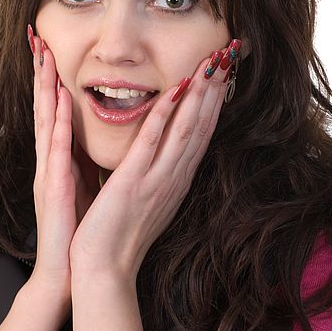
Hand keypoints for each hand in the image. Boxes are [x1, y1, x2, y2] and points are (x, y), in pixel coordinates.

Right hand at [28, 35, 94, 302]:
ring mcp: (50, 171)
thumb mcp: (83, 184)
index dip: (51, 80)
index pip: (55, 111)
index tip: (51, 50)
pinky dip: (55, 120)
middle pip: (45, 107)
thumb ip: (83, 158)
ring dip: (43, 86)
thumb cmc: (79, 226)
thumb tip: (93, 135)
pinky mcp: (54, 186)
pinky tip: (56, 97)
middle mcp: (52, 159)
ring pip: (46, 119)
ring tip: (42, 54)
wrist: (73, 269)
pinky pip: (56, 147)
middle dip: (41, 72)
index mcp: (61, 158)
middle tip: (38, 38)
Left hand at [69, 43, 239, 282]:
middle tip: (227, 60)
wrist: (105, 270)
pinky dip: (166, 113)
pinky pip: (153, 141)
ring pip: (185, 130)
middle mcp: (174, 177)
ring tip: (212, 66)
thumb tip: (164, 151)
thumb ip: (159, 173)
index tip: (221, 78)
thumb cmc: (122, 235)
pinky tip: (175, 89)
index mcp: (177, 180)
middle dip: (214, 92)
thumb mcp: (149, 199)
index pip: (201, 135)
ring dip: (200, 96)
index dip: (213, 105)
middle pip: (201, 127)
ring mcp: (157, 179)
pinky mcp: (133, 181)